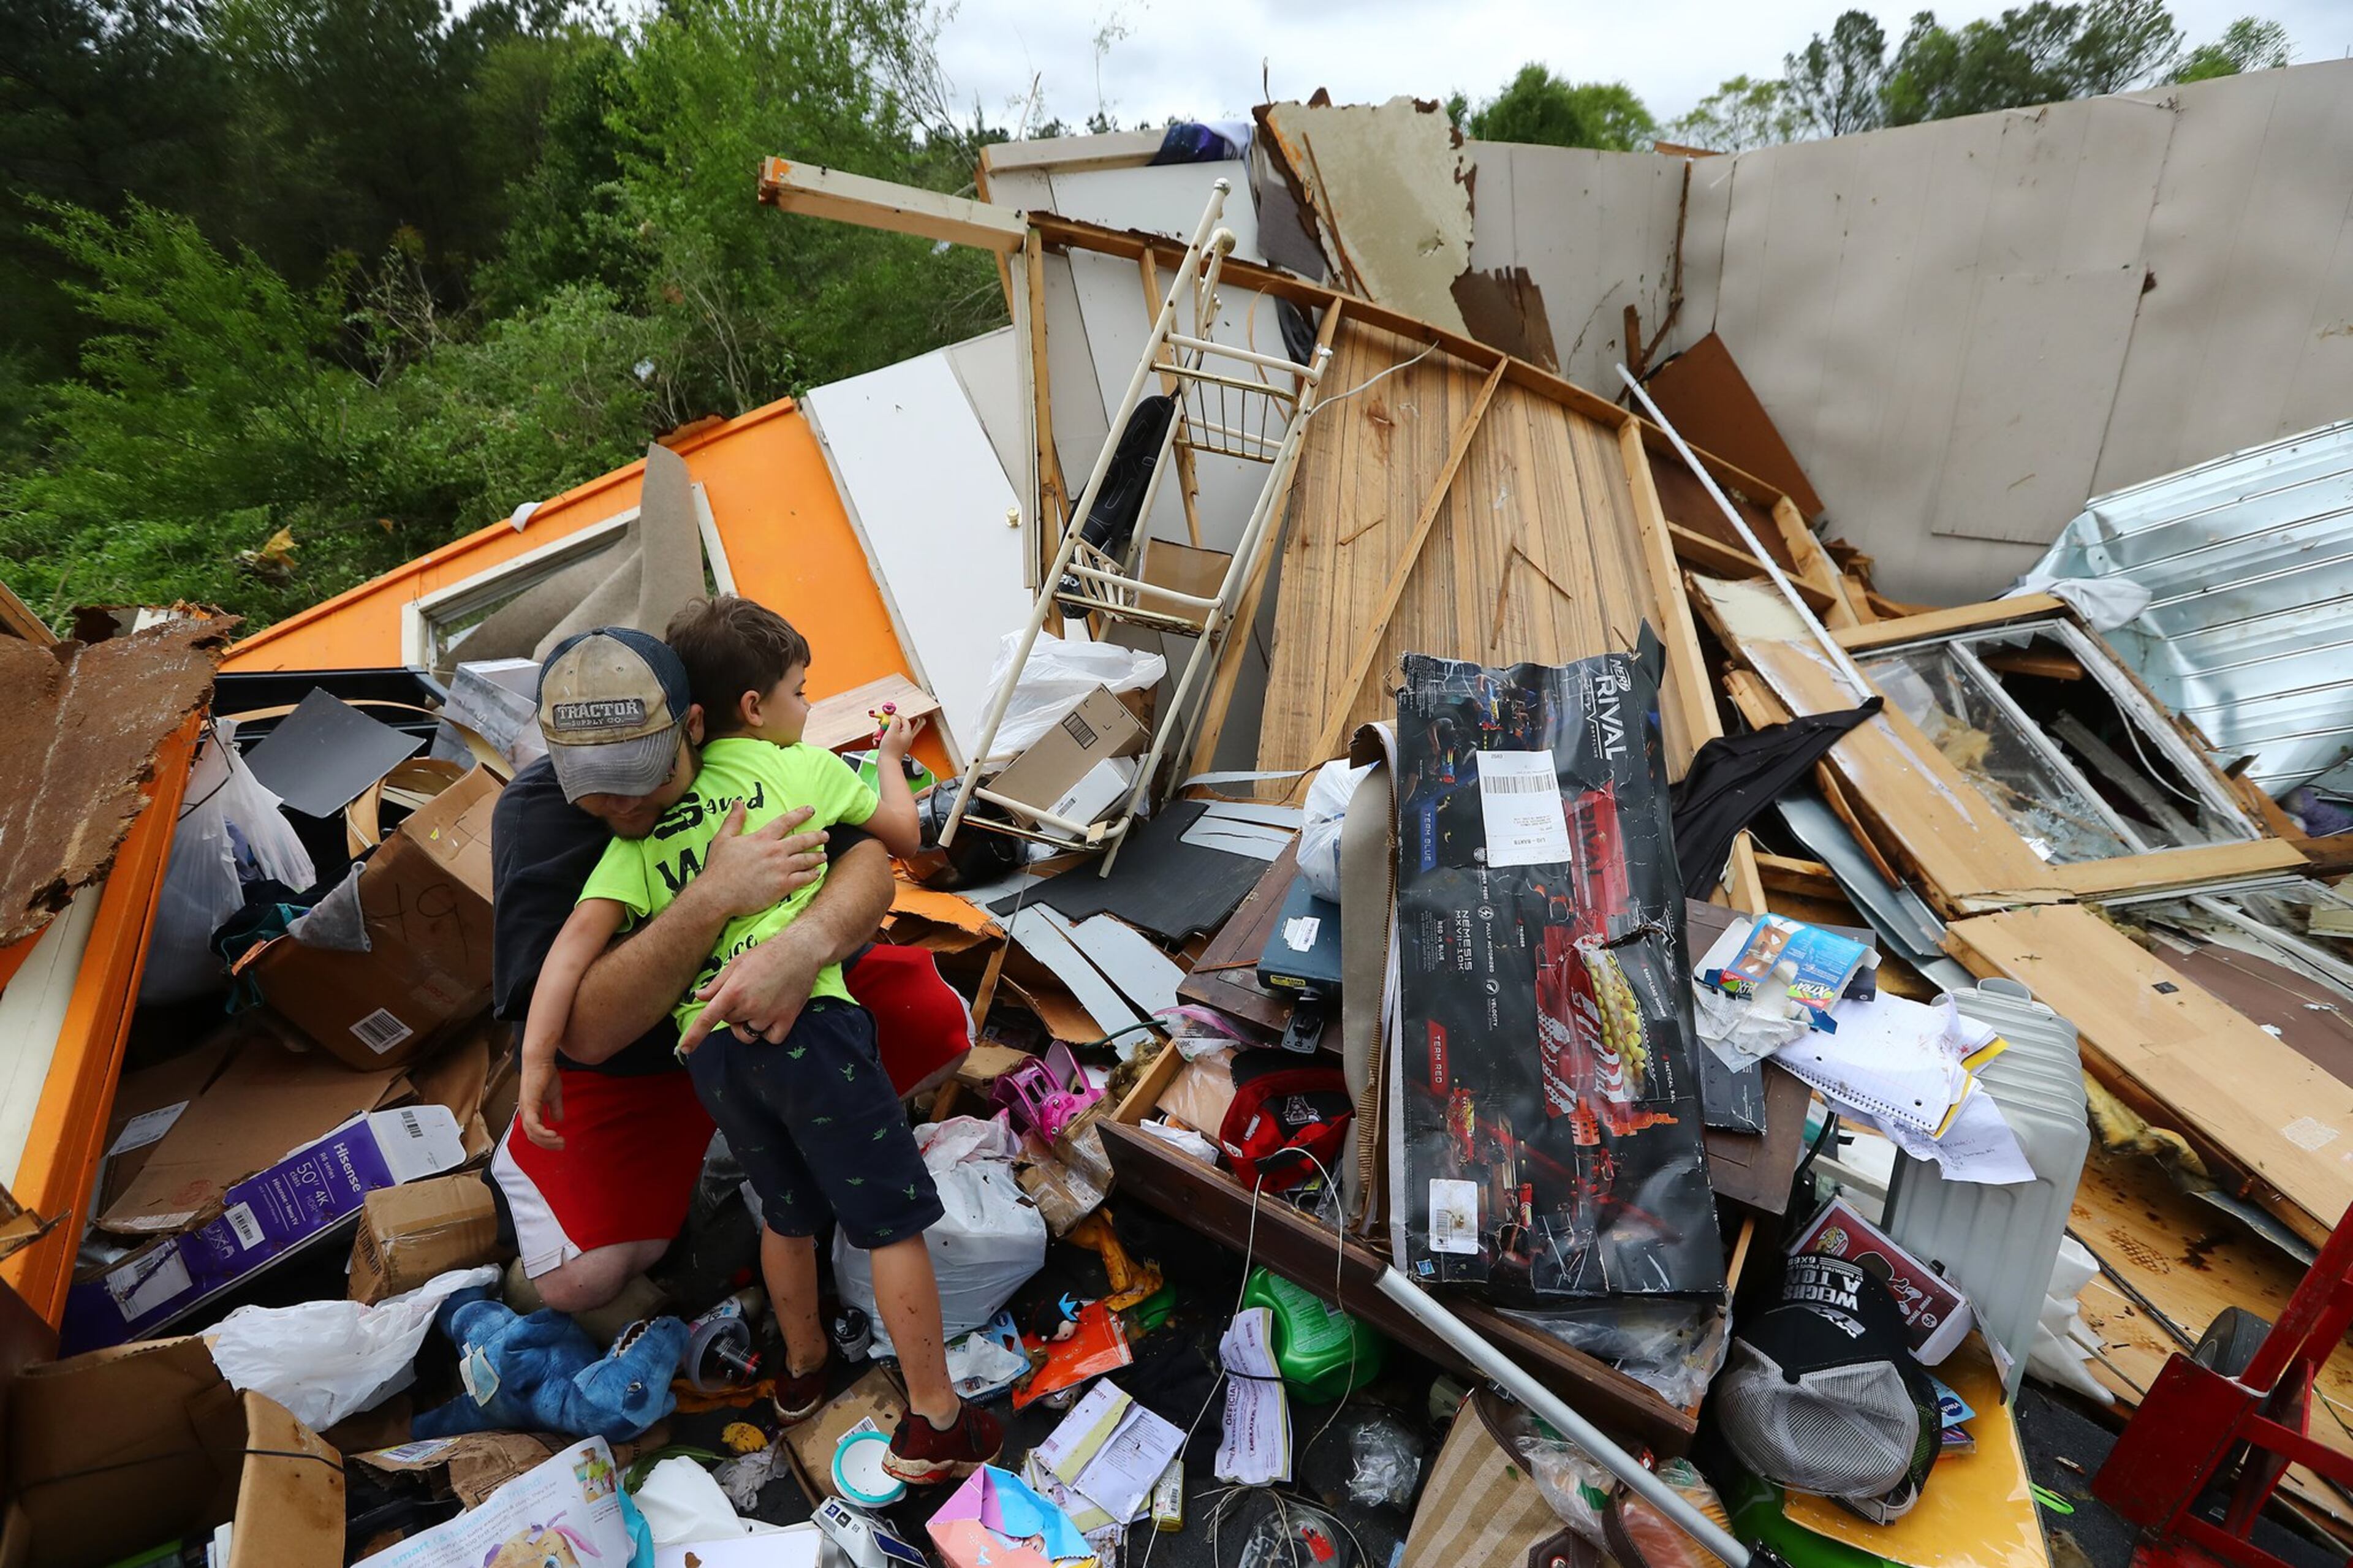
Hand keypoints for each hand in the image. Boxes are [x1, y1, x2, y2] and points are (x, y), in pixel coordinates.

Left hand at [519, 1052, 565, 1150]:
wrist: (540, 1061)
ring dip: (547, 1140)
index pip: (535, 1133)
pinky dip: (542, 1132)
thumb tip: (558, 1120)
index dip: (546, 1141)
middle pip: (533, 1137)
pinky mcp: (529, 1105)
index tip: (560, 1143)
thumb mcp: (554, 1095)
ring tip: (560, 1141)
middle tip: (561, 1146)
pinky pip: (533, 1124)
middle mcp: (525, 1112)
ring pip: (533, 1133)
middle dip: (548, 1144)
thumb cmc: (545, 1074)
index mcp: (530, 1111)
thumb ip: (555, 1108)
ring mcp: (526, 1109)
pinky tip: (554, 1134)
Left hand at [674, 929, 823, 1054]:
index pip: (708, 1018)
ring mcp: (768, 1014)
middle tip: (746, 993)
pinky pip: (770, 1039)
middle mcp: (749, 1006)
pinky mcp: (787, 1019)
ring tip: (759, 1004)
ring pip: (748, 1033)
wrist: (800, 951)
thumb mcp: (737, 963)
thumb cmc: (766, 954)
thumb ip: (717, 983)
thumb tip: (699, 997)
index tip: (684, 1049)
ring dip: (748, 1023)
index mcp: (733, 991)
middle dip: (732, 1013)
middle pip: (730, 1023)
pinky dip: (768, 1033)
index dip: (694, 1036)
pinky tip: (771, 1017)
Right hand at [695, 802, 824, 917]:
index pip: (786, 821)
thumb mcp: (723, 839)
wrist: (718, 894)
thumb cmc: (719, 868)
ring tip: (824, 855)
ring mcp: (780, 869)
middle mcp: (775, 851)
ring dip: (817, 856)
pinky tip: (817, 873)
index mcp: (762, 838)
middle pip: (802, 840)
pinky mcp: (783, 886)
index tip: (811, 810)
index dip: (800, 814)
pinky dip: (812, 875)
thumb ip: (733, 820)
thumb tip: (738, 802)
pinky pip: (804, 879)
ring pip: (806, 859)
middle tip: (825, 835)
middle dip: (816, 836)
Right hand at [877, 711, 924, 760]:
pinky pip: (887, 739)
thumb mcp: (892, 731)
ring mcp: (898, 743)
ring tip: (876, 736)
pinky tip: (877, 742)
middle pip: (895, 726)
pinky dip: (881, 739)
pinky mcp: (893, 747)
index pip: (904, 720)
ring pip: (889, 732)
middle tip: (880, 725)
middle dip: (886, 725)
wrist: (887, 763)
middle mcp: (904, 738)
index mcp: (907, 733)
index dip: (896, 716)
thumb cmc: (891, 750)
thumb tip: (894, 717)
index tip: (888, 715)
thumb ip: (894, 721)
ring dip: (881, 733)